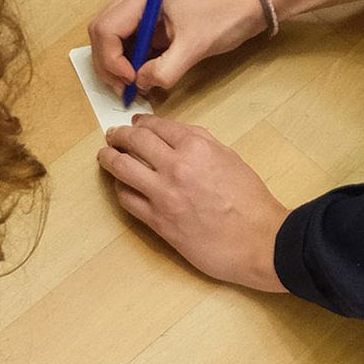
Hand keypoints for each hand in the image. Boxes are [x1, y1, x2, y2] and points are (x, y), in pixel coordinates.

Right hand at [90, 0, 267, 98]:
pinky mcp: (153, 17)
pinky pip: (130, 40)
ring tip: (133, 87)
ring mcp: (143, 5)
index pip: (106, 28)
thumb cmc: (226, 14)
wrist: (253, 1)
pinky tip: (142, 77)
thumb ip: (164, 69)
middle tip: (125, 90)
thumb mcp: (195, 46)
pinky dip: (130, 60)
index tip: (130, 81)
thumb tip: (139, 85)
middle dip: (108, 63)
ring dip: (117, 63)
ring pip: (112, 37)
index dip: (111, 59)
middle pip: (102, 31)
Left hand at [98, 116, 288, 289]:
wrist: (259, 240)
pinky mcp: (158, 222)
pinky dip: (121, 188)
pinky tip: (121, 186)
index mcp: (196, 146)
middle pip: (134, 142)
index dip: (140, 122)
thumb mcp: (230, 157)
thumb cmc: (251, 199)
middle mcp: (175, 166)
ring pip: (122, 168)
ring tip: (105, 155)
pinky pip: (127, 200)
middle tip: (112, 135)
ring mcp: (163, 195)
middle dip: (119, 136)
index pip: (156, 126)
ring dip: (109, 158)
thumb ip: (202, 142)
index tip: (133, 123)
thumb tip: (175, 135)